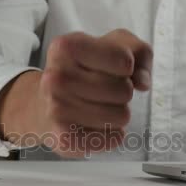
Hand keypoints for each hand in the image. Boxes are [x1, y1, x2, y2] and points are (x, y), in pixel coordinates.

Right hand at [33, 29, 152, 157]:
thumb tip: (143, 83)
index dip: (127, 66)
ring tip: (98, 107)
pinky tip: (94, 125)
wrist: (41, 106)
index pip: (125, 60)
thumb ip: (139, 52)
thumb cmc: (82, 73)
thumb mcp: (110, 46)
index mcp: (66, 47)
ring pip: (122, 116)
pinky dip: (111, 134)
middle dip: (123, 91)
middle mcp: (56, 77)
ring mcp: (57, 109)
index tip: (112, 68)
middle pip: (125, 90)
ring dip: (117, 113)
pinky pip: (114, 138)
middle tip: (103, 91)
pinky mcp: (65, 139)